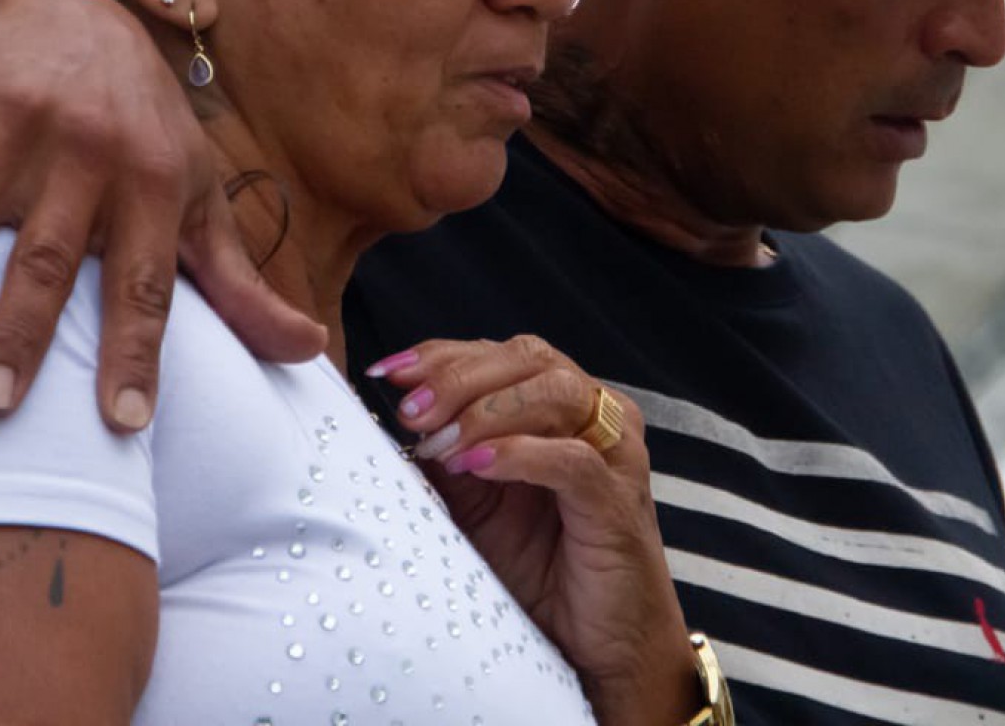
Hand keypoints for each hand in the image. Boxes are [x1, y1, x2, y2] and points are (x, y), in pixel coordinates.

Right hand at [0, 0, 326, 429]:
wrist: (80, 12)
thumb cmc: (146, 130)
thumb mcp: (196, 196)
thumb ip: (237, 282)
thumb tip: (311, 353)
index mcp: (153, 184)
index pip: (147, 285)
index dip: (138, 354)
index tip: (123, 426)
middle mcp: (89, 152)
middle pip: (47, 257)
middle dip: (17, 331)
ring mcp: (18, 121)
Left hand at [367, 337, 702, 725]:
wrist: (593, 649)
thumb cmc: (536, 573)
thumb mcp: (472, 506)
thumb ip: (443, 456)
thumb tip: (385, 420)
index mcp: (557, 406)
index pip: (500, 354)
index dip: (441, 356)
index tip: (387, 374)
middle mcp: (592, 416)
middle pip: (528, 357)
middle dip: (459, 377)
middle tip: (410, 412)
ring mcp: (613, 454)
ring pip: (554, 392)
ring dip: (486, 410)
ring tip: (439, 443)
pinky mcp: (619, 501)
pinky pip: (573, 459)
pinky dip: (519, 453)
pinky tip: (476, 464)